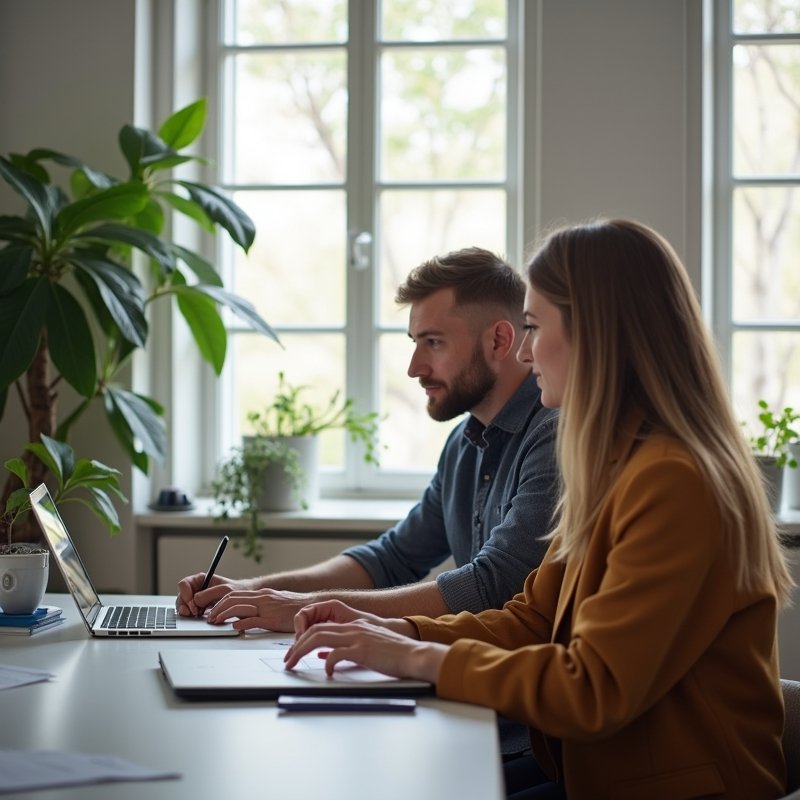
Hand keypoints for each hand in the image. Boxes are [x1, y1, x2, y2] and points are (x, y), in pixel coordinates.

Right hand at [175, 573, 248, 616]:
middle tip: (193, 613)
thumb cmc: (237, 591)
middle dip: (184, 605)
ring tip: (196, 616)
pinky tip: (198, 618)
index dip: (185, 593)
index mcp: (200, 579)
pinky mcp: (198, 609)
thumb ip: (209, 593)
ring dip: (187, 612)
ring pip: (183, 606)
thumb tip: (195, 600)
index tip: (193, 602)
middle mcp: (196, 588)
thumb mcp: (225, 590)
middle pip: (181, 596)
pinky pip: (189, 613)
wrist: (244, 600)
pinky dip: (191, 617)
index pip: (184, 584)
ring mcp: (196, 599)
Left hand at [206, 588, 309, 631]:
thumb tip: (243, 615)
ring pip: (239, 607)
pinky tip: (234, 628)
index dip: (220, 602)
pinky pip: (253, 620)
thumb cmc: (293, 607)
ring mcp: (267, 608)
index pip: (234, 594)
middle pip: (233, 599)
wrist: (312, 606)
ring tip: (216, 622)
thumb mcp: (274, 603)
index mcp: (261, 594)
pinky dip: (241, 624)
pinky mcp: (272, 619)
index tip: (212, 610)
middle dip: (217, 608)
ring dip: (224, 615)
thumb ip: (259, 607)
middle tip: (210, 618)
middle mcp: (262, 598)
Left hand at [285, 600, 444, 682]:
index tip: (294, 652)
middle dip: (296, 646)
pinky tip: (328, 673)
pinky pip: (336, 654)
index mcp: (353, 625)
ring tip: (293, 665)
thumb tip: (324, 658)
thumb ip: (345, 649)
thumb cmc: (393, 655)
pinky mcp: (363, 651)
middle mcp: (352, 628)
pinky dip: (328, 663)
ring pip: (319, 638)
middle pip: (315, 631)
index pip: (320, 625)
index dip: (303, 637)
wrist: (414, 655)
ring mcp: (357, 638)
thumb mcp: (366, 647)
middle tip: (287, 661)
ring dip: (302, 651)